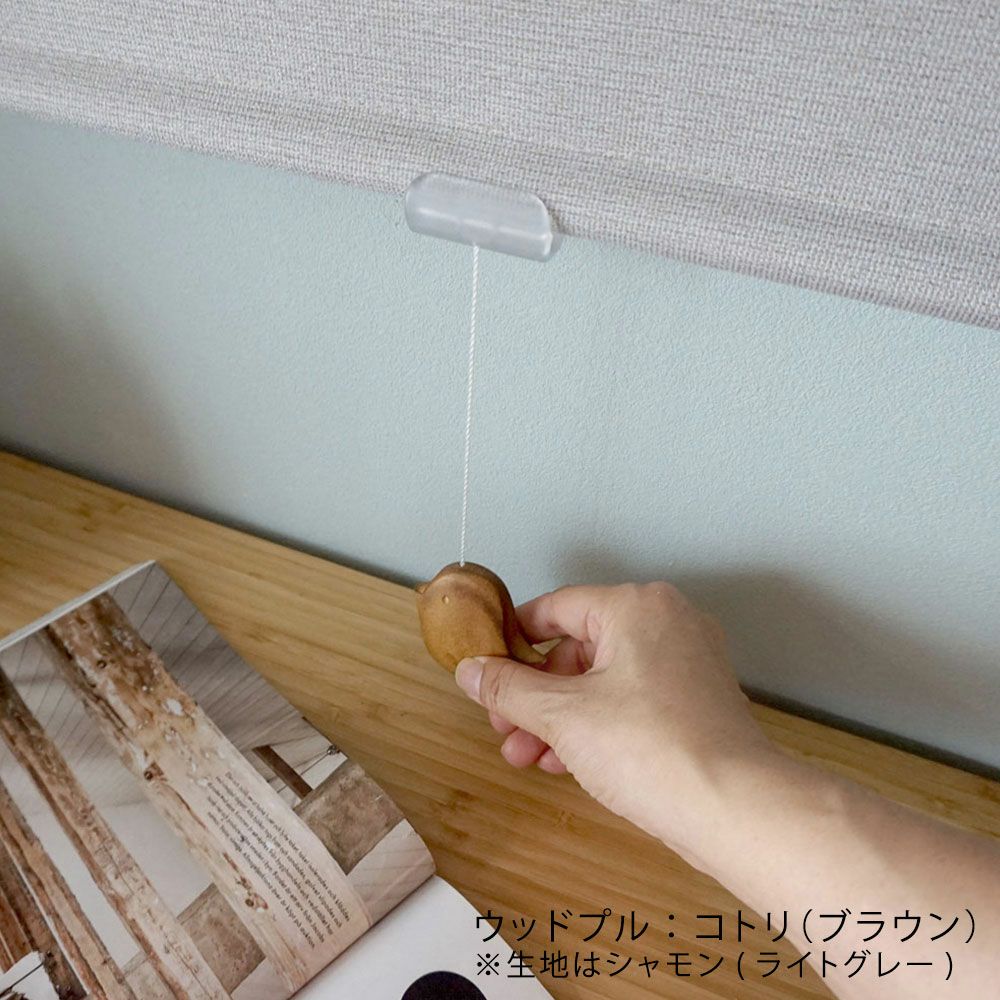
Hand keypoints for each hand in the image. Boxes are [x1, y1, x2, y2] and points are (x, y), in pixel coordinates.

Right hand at [454, 582, 774, 865]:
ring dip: (558, 716)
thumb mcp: (562, 715)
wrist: (734, 808)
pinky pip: (630, 700)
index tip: (484, 670)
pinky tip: (563, 763)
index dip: (513, 640)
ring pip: (602, 679)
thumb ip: (508, 688)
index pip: (555, 608)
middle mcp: (666, 621)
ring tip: (525, 756)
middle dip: (533, 693)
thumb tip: (468, 670)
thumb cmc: (649, 748)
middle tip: (503, 727)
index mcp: (636, 606)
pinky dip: (595, 725)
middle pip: (578, 647)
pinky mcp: (696, 701)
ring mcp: (687, 662)